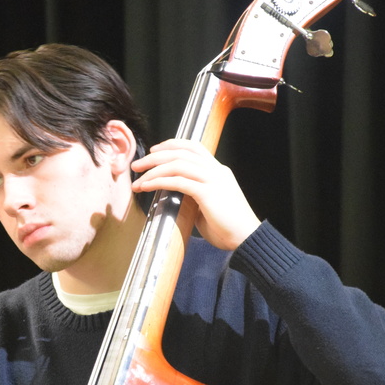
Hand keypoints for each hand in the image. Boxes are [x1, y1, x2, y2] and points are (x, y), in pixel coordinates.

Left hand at [130, 139, 260, 250]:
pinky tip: (146, 187)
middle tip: (137, 165)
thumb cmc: (227, 228)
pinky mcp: (208, 193)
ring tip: (137, 179)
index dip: (172, 144)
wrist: (246, 239)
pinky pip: (179, 181)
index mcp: (218, 171)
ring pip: (178, 164)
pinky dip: (159, 182)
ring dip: (153, 170)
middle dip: (155, 156)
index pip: (193, 147)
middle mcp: (217, 171)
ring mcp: (213, 180)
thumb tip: (175, 195)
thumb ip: (194, 195)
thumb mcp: (209, 205)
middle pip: (181, 152)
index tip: (154, 150)